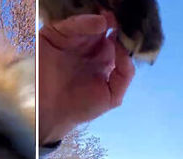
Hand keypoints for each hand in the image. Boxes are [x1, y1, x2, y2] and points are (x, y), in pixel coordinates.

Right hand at [39, 12, 134, 145]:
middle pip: (103, 28)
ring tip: (110, 21)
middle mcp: (87, 47)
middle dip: (114, 23)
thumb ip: (124, 74)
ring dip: (101, 21)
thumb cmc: (80, 108)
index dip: (124, 35)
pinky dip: (84, 22)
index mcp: (102, 59)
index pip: (116, 40)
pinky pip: (70, 25)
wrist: (50, 114)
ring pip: (88, 24)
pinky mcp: (53, 36)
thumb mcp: (112, 96)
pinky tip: (98, 24)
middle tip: (123, 20)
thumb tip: (124, 50)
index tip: (133, 32)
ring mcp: (71, 41)